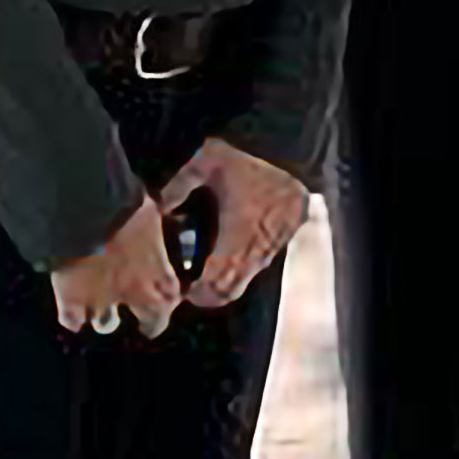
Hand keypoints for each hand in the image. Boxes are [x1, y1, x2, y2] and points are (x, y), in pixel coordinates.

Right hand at [44, 195, 187, 342]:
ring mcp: (102, 300)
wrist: (81, 204)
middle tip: (146, 323)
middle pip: (152, 323)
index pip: (172, 302)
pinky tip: (73, 311)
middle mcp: (136, 293)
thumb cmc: (123, 202)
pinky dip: (72, 316)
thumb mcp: (153, 208)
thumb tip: (173, 210)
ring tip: (102, 309)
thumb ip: (163, 220)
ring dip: (106, 317)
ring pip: (107, 325)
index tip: (168, 301)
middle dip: (150, 323)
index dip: (169, 302)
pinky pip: (71, 320)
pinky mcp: (70, 299)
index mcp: (160, 273)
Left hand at [161, 137, 312, 308]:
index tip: (179, 289)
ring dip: (217, 291)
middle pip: (224, 295)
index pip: (215, 283)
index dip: (196, 294)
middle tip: (183, 289)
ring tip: (196, 282)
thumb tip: (160, 204)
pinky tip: (215, 267)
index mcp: (235, 237)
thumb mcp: (212, 160)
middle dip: (203, 297)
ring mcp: (261, 257)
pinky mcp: (268, 254)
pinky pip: (246, 278)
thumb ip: (182, 180)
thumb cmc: (253, 168)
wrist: (298, 172)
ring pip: (237, 289)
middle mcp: (249, 254)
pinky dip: (230, 281)